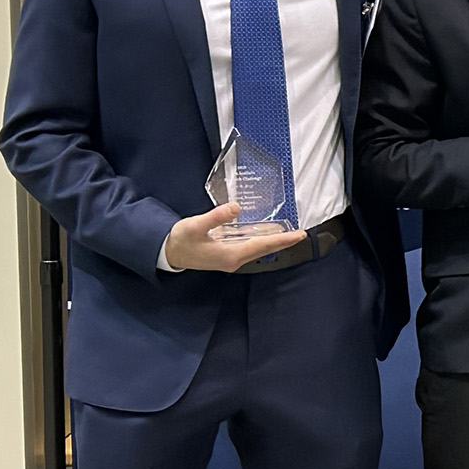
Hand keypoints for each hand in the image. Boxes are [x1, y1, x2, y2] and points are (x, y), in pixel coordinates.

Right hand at [164, 204, 307, 271]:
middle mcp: (234, 260)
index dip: (282, 239)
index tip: (299, 235)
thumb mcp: (195, 226)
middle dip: (283, 241)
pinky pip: (251, 249)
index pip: (262, 245)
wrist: (167, 253)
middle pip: (264, 249)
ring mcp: (231, 259)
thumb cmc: (180, 240)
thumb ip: (215, 217)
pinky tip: (267, 234)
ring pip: (258, 250)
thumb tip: (236, 208)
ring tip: (290, 234)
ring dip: (274, 242)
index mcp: (230, 255)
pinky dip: (262, 241)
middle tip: (301, 234)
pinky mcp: (227, 256)